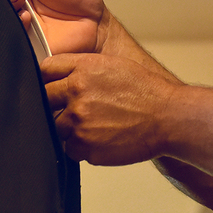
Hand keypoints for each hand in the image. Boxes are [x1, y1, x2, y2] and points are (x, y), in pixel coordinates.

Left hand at [42, 53, 179, 165]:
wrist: (167, 117)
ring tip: (93, 125)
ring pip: (55, 125)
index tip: (53, 85)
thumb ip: (83, 68)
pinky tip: (99, 138)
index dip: (48, 78)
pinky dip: (80, 146)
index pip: (45, 69)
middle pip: (44, 97)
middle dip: (54, 103)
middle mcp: (77, 91)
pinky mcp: (85, 145)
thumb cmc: (144, 91)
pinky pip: (69, 148)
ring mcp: (79, 120)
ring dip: (68, 127)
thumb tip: (61, 75)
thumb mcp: (112, 65)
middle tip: (73, 108)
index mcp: (83, 68)